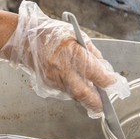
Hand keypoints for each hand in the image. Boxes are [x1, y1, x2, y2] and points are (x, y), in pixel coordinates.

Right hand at [0, 1, 127, 114]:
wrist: (24, 39)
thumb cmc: (51, 34)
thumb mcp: (77, 36)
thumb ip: (93, 54)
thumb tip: (104, 70)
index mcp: (75, 56)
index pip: (100, 77)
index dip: (111, 83)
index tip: (115, 83)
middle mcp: (65, 72)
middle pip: (88, 97)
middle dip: (100, 102)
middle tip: (106, 103)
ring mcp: (55, 81)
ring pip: (77, 97)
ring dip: (87, 96)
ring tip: (92, 90)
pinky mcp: (48, 86)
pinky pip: (66, 93)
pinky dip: (74, 90)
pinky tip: (75, 83)